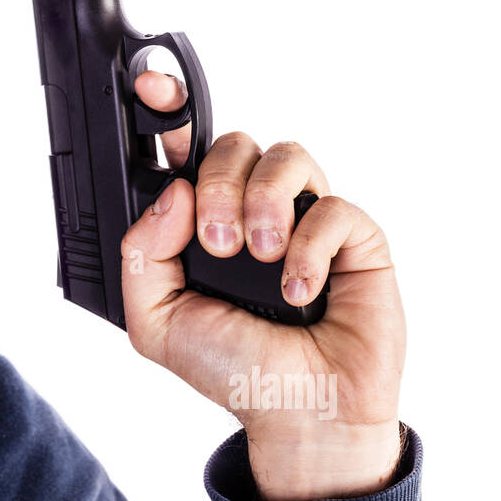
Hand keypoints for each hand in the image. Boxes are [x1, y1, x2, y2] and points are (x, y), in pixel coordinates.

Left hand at [121, 71, 406, 500]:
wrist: (300, 413)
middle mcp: (253, 209)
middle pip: (232, 143)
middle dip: (217, 184)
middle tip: (217, 243)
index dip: (168, 111)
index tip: (152, 88)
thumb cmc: (235, 367)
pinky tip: (299, 292)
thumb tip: (173, 193)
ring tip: (256, 258)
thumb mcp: (157, 322)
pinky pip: (332, 207)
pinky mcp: (356, 236)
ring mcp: (304, 218)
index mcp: (202, 221)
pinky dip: (308, 250)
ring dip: (261, 204)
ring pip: (284, 155)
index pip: (185, 151)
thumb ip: (143, 255)